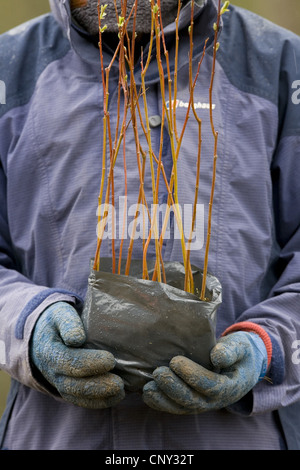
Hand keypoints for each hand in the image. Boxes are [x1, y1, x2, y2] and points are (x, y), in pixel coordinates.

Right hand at [30, 302, 124, 408]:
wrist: (42, 335)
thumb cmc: (58, 321)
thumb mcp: (60, 314)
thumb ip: (68, 323)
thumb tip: (77, 338)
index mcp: (50, 351)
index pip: (68, 360)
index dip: (89, 362)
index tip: (110, 359)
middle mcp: (52, 370)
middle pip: (72, 384)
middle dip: (97, 386)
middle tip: (119, 383)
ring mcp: (58, 382)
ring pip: (76, 396)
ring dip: (99, 397)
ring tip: (120, 392)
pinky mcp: (67, 389)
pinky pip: (80, 401)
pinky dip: (98, 402)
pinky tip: (116, 397)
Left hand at [143, 331, 267, 413]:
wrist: (242, 363)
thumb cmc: (240, 352)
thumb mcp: (241, 346)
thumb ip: (231, 351)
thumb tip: (217, 356)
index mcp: (230, 387)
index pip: (210, 385)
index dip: (192, 375)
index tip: (175, 361)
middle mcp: (215, 400)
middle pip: (192, 400)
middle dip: (173, 388)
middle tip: (158, 372)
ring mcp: (203, 403)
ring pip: (181, 407)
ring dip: (163, 400)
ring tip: (148, 388)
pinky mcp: (192, 402)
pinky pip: (176, 407)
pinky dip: (160, 403)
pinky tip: (147, 394)